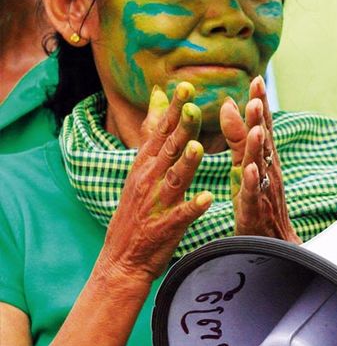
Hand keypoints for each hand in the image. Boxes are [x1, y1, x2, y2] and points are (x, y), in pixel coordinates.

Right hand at [97, 82, 212, 283]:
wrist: (122, 259)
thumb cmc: (137, 208)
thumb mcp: (140, 165)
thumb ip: (153, 130)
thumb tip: (159, 93)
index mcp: (146, 164)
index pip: (161, 132)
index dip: (174, 110)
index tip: (187, 87)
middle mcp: (149, 180)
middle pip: (168, 149)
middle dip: (181, 127)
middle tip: (194, 105)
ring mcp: (157, 203)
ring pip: (174, 179)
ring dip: (185, 164)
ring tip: (198, 147)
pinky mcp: (165, 227)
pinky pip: (182, 215)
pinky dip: (193, 207)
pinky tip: (207, 198)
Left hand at [220, 76, 300, 242]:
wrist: (274, 246)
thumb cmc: (258, 204)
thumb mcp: (246, 165)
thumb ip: (237, 137)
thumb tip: (229, 103)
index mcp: (264, 159)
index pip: (263, 126)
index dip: (260, 104)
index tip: (257, 79)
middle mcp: (267, 170)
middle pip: (264, 139)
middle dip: (261, 116)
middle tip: (257, 92)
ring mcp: (262, 190)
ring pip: (260, 164)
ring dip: (258, 144)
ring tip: (256, 125)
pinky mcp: (254, 210)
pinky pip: (252, 194)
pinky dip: (251, 181)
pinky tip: (248, 170)